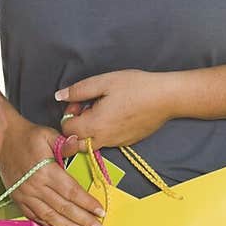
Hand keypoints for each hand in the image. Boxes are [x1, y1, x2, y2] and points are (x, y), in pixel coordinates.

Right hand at [0, 118, 104, 225]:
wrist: (2, 140)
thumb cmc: (27, 137)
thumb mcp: (48, 134)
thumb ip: (66, 143)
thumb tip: (80, 143)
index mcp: (46, 171)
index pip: (71, 191)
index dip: (87, 202)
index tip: (100, 210)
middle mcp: (36, 186)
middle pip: (64, 207)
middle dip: (83, 220)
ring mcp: (26, 195)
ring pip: (50, 216)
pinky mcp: (18, 199)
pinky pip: (35, 216)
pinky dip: (48, 225)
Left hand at [55, 69, 178, 149]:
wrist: (166, 98)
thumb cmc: (135, 87)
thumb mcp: (104, 82)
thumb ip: (78, 91)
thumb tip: (59, 96)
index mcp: (95, 125)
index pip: (67, 130)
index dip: (68, 114)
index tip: (79, 102)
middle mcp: (104, 139)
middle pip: (76, 143)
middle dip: (75, 127)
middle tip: (87, 107)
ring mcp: (116, 143)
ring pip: (92, 144)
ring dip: (89, 130)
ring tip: (102, 109)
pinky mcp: (127, 143)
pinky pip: (107, 142)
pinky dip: (103, 132)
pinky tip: (115, 114)